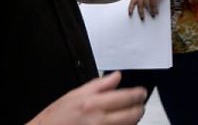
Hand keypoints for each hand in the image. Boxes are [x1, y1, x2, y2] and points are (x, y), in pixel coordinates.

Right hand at [28, 72, 146, 124]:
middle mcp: (99, 120)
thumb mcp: (74, 95)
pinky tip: (120, 123)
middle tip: (139, 105)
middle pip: (133, 115)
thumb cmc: (56, 117)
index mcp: (93, 103)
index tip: (142, 93)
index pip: (126, 97)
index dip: (138, 95)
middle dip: (139, 109)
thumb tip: (116, 77)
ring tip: (130, 114)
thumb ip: (99, 85)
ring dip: (133, 120)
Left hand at [128, 0, 173, 19]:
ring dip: (149, 12)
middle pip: (139, 4)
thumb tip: (142, 9)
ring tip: (152, 15)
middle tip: (142, 18)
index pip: (133, 0)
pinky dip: (154, 10)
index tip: (130, 13)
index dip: (131, 7)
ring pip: (146, 6)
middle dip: (141, 12)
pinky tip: (156, 13)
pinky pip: (152, 5)